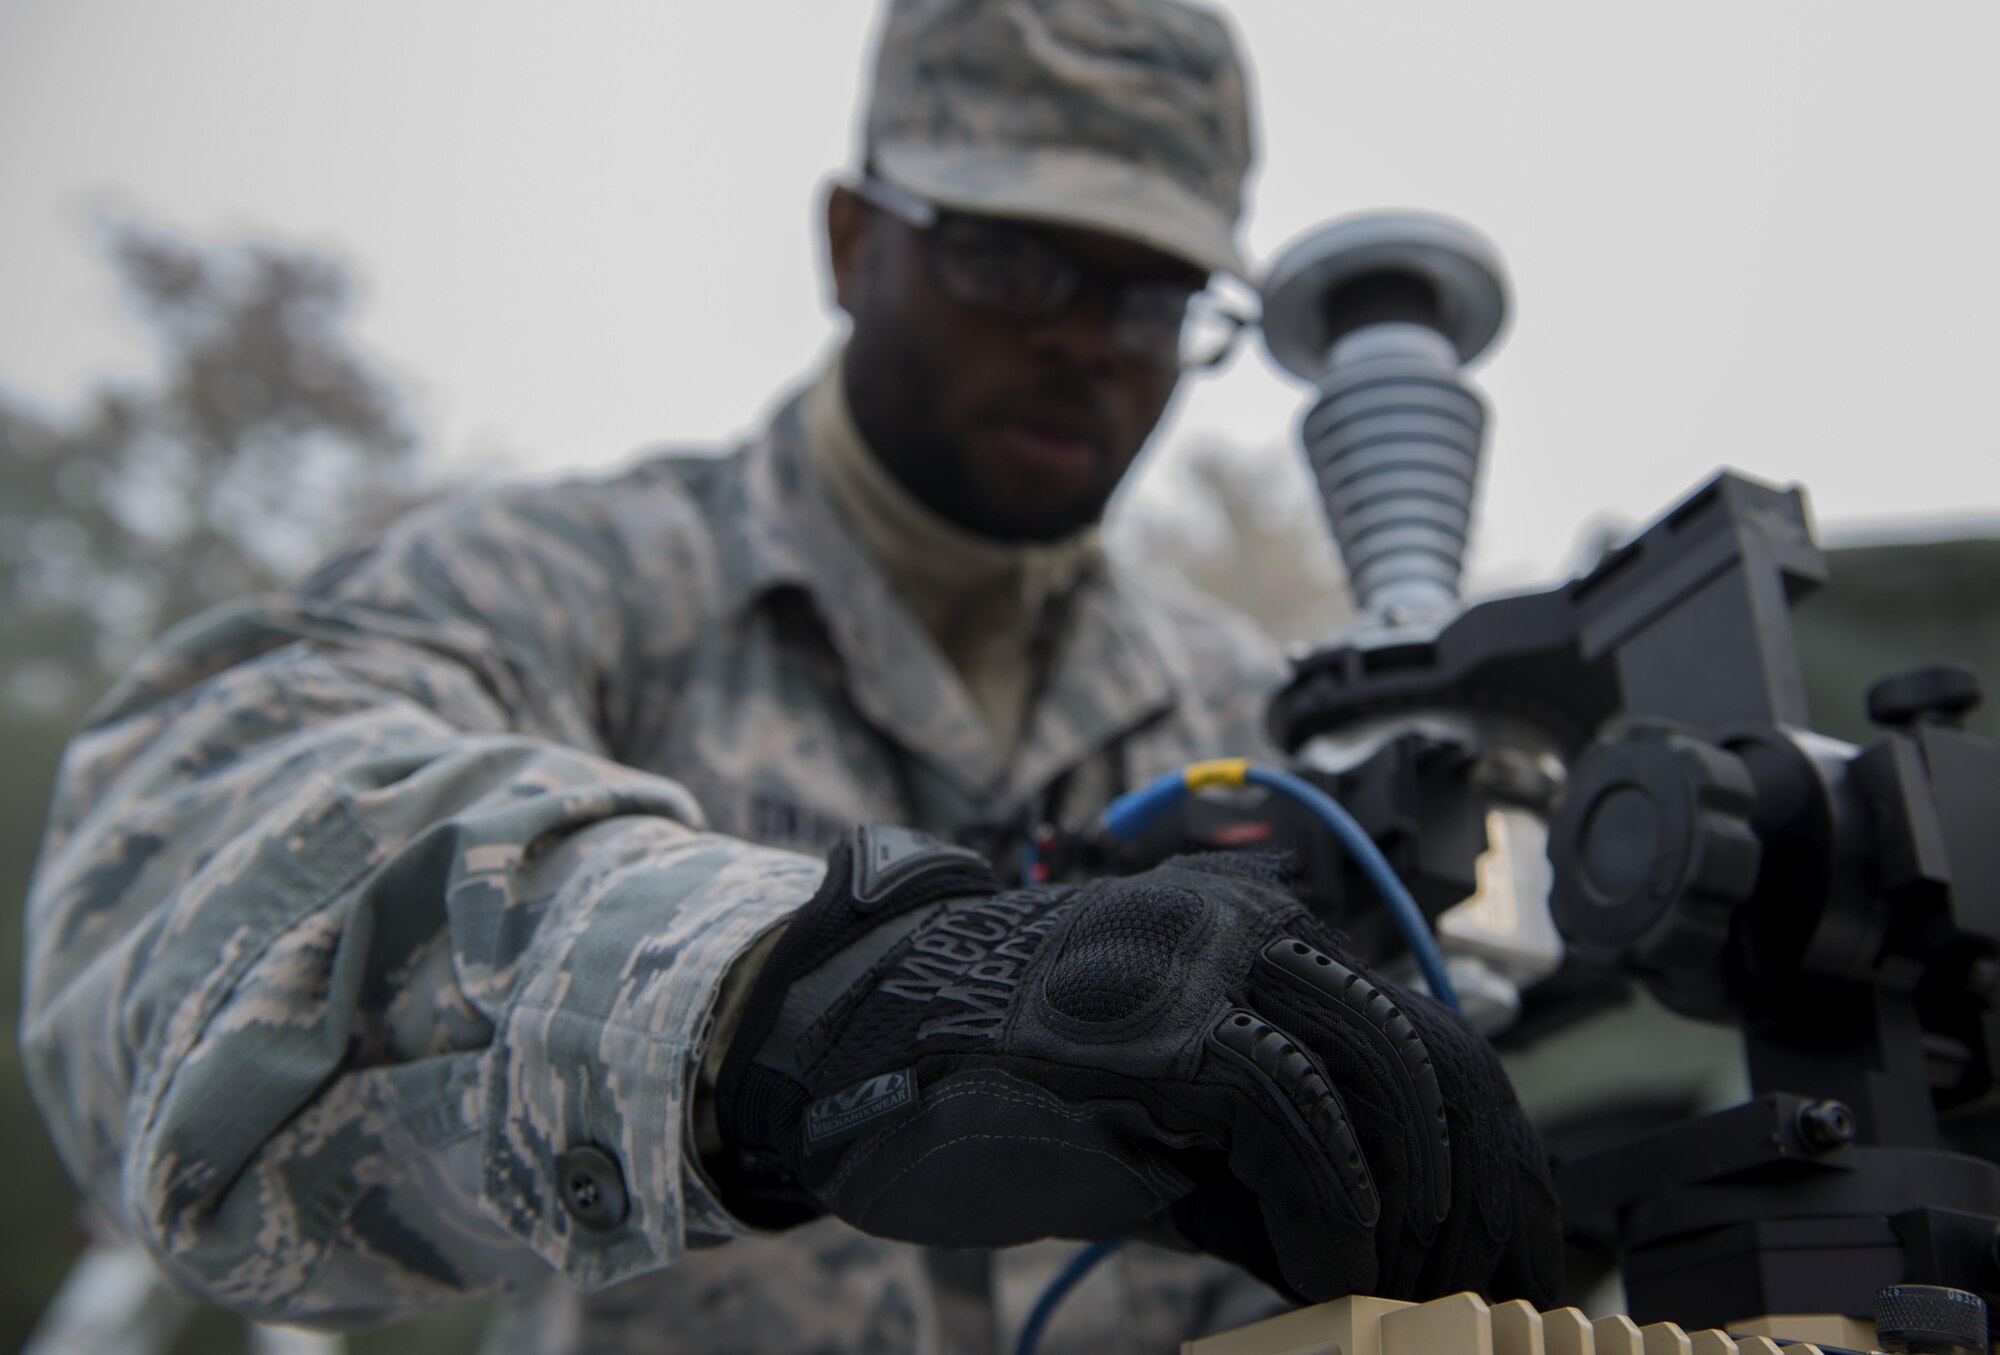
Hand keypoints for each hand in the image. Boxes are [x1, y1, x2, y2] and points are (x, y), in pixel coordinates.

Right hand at [715, 826, 1560, 1304]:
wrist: (859, 1037)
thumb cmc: (1006, 1080)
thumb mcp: (1171, 1110)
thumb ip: (1277, 1149)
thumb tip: (1388, 1240)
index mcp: (1261, 935)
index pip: (1429, 1035)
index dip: (1496, 1155)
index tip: (1519, 1249)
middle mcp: (1248, 929)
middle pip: (1432, 1057)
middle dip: (1484, 1195)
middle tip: (1492, 1288)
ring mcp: (1200, 966)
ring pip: (1382, 1080)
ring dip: (1417, 1215)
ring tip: (1407, 1293)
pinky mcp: (1153, 1022)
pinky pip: (1290, 1121)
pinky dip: (1332, 1215)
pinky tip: (1333, 1275)